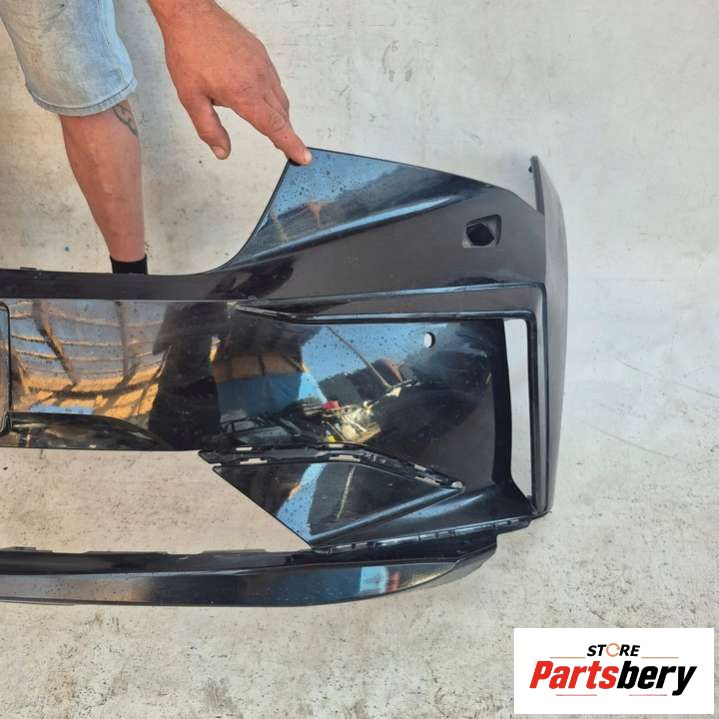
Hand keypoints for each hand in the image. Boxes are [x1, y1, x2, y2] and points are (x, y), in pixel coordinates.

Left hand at [150, 0, 310, 163]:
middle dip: (285, 134)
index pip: (274, 126)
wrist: (190, 13)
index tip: (303, 157)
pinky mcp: (261, 54)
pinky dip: (274, 97)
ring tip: (273, 127)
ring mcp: (262, 65)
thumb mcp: (191, 98)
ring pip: (280, 99)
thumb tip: (222, 152)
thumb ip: (209, 128)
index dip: (290, 144)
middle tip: (286, 148)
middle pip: (281, 115)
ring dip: (280, 117)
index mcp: (243, 93)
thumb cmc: (188, 51)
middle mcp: (258, 79)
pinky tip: (262, 100)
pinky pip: (274, 82)